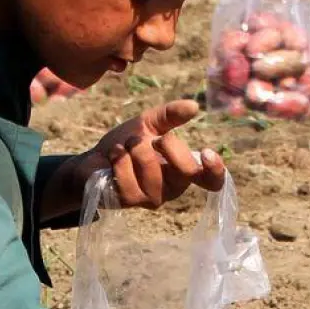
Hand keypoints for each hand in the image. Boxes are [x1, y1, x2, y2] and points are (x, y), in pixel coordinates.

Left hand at [39, 99, 225, 219]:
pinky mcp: (131, 202)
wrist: (93, 159)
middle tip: (153, 139)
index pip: (212, 181)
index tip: (206, 152)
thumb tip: (194, 106)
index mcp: (183, 171)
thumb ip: (170, 115)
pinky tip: (114, 156)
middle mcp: (173, 188)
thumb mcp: (148, 124)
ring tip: (125, 146)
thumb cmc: (126, 144)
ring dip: (135, 148)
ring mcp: (152, 198)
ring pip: (153, 169)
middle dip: (169, 145)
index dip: (215, 170)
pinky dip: (119, 159)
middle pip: (187, 171)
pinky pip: (128, 178)